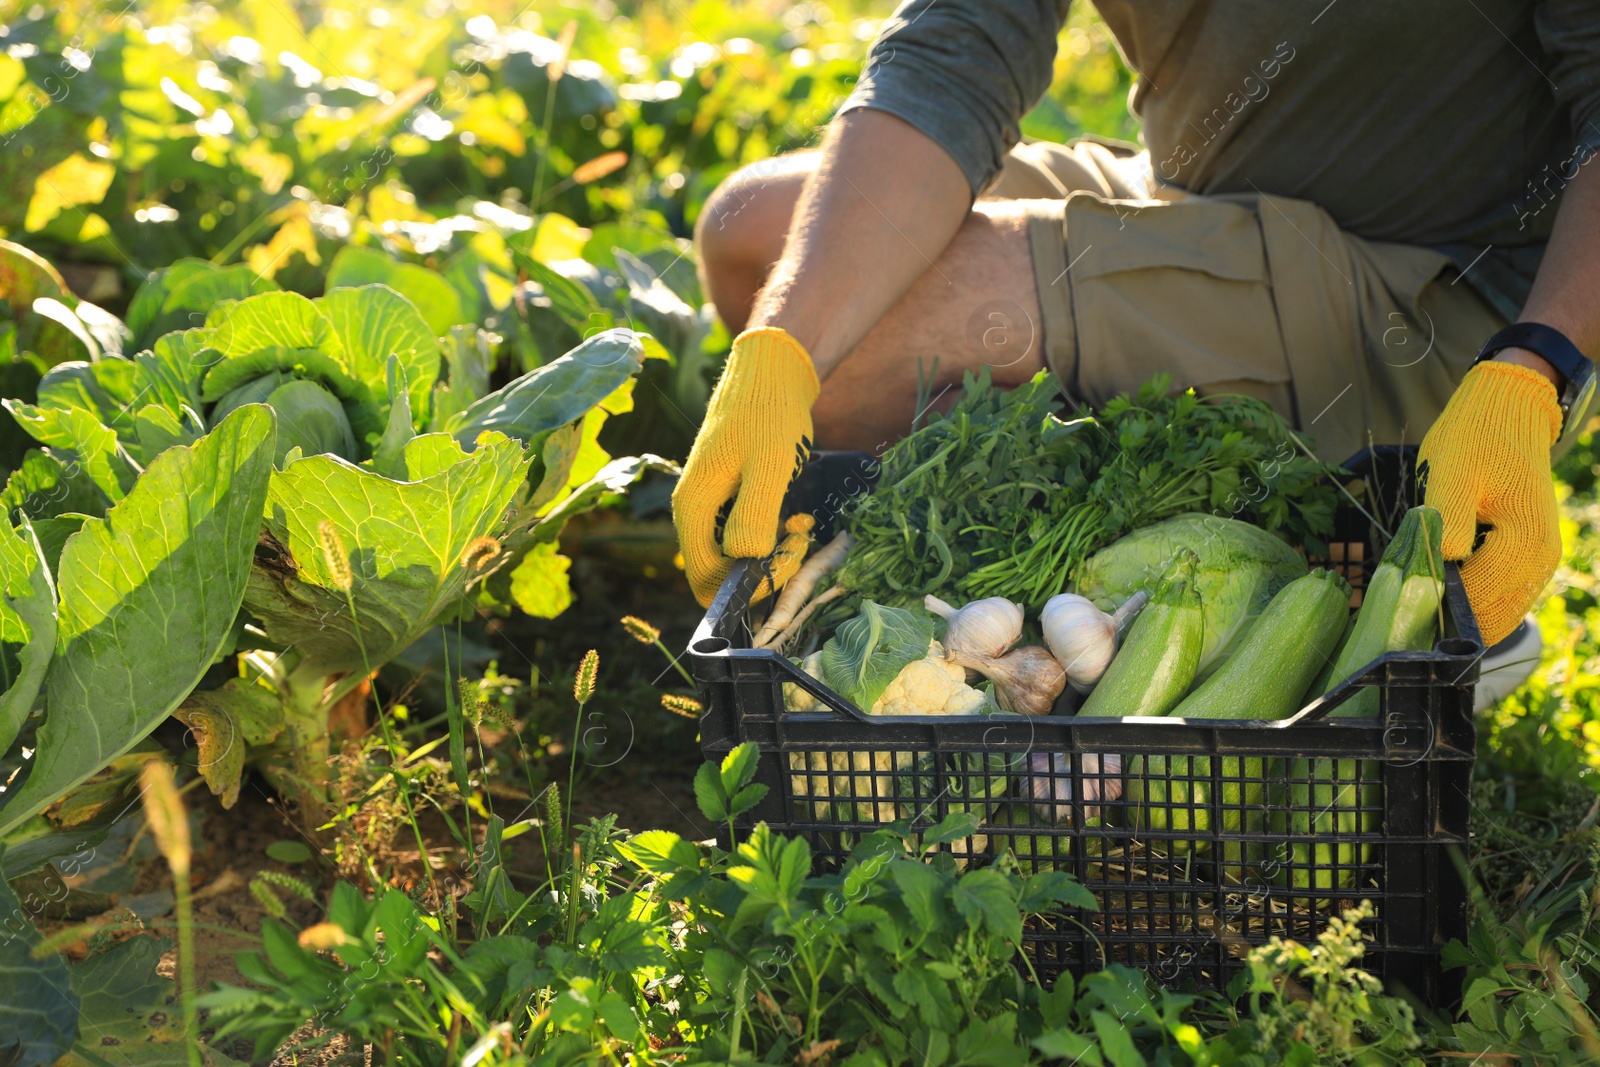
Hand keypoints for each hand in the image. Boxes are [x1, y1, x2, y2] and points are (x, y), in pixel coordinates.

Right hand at [673, 327, 818, 605]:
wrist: (772, 373)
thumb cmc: (768, 415)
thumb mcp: (769, 467)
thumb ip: (753, 515)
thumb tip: (744, 562)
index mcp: (694, 507)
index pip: (704, 579)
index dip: (745, 586)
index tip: (784, 561)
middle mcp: (696, 511)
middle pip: (720, 572)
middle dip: (763, 570)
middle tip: (799, 543)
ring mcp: (712, 505)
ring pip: (737, 556)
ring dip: (773, 552)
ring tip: (802, 526)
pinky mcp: (731, 498)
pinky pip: (747, 535)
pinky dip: (774, 535)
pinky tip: (796, 516)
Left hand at [1418, 359, 1562, 645]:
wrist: (1505, 412)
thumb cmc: (1475, 439)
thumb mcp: (1452, 473)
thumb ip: (1449, 519)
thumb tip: (1445, 560)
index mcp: (1525, 546)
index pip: (1477, 605)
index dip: (1434, 615)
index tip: (1394, 615)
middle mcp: (1539, 564)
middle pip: (1488, 621)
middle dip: (1444, 624)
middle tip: (1396, 619)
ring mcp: (1534, 564)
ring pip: (1493, 615)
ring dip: (1455, 616)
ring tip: (1411, 605)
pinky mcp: (1523, 558)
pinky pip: (1495, 596)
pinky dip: (1467, 601)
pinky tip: (1433, 589)